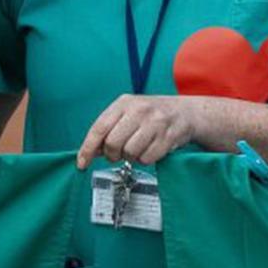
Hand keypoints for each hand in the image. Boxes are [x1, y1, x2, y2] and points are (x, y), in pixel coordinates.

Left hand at [76, 95, 199, 168]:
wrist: (186, 113)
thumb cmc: (150, 116)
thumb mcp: (127, 114)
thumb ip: (108, 130)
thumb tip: (90, 151)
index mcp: (124, 103)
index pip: (99, 128)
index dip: (88, 149)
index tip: (81, 164)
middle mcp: (139, 110)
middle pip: (113, 143)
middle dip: (113, 154)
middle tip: (118, 154)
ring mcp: (156, 122)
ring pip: (130, 152)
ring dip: (131, 157)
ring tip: (137, 149)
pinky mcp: (169, 136)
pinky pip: (147, 158)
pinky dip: (146, 159)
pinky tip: (150, 150)